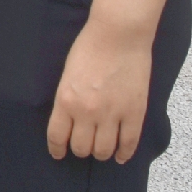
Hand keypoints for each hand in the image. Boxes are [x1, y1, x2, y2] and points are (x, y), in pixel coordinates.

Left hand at [47, 17, 154, 162]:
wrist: (119, 35)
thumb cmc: (89, 48)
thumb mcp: (67, 75)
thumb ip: (67, 100)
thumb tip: (69, 122)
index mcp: (65, 100)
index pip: (57, 137)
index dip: (57, 150)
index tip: (58, 154)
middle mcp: (87, 112)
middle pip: (81, 148)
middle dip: (80, 150)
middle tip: (83, 145)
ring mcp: (113, 114)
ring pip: (103, 150)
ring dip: (101, 153)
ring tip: (101, 149)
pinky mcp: (135, 113)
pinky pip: (129, 143)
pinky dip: (124, 154)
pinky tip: (120, 156)